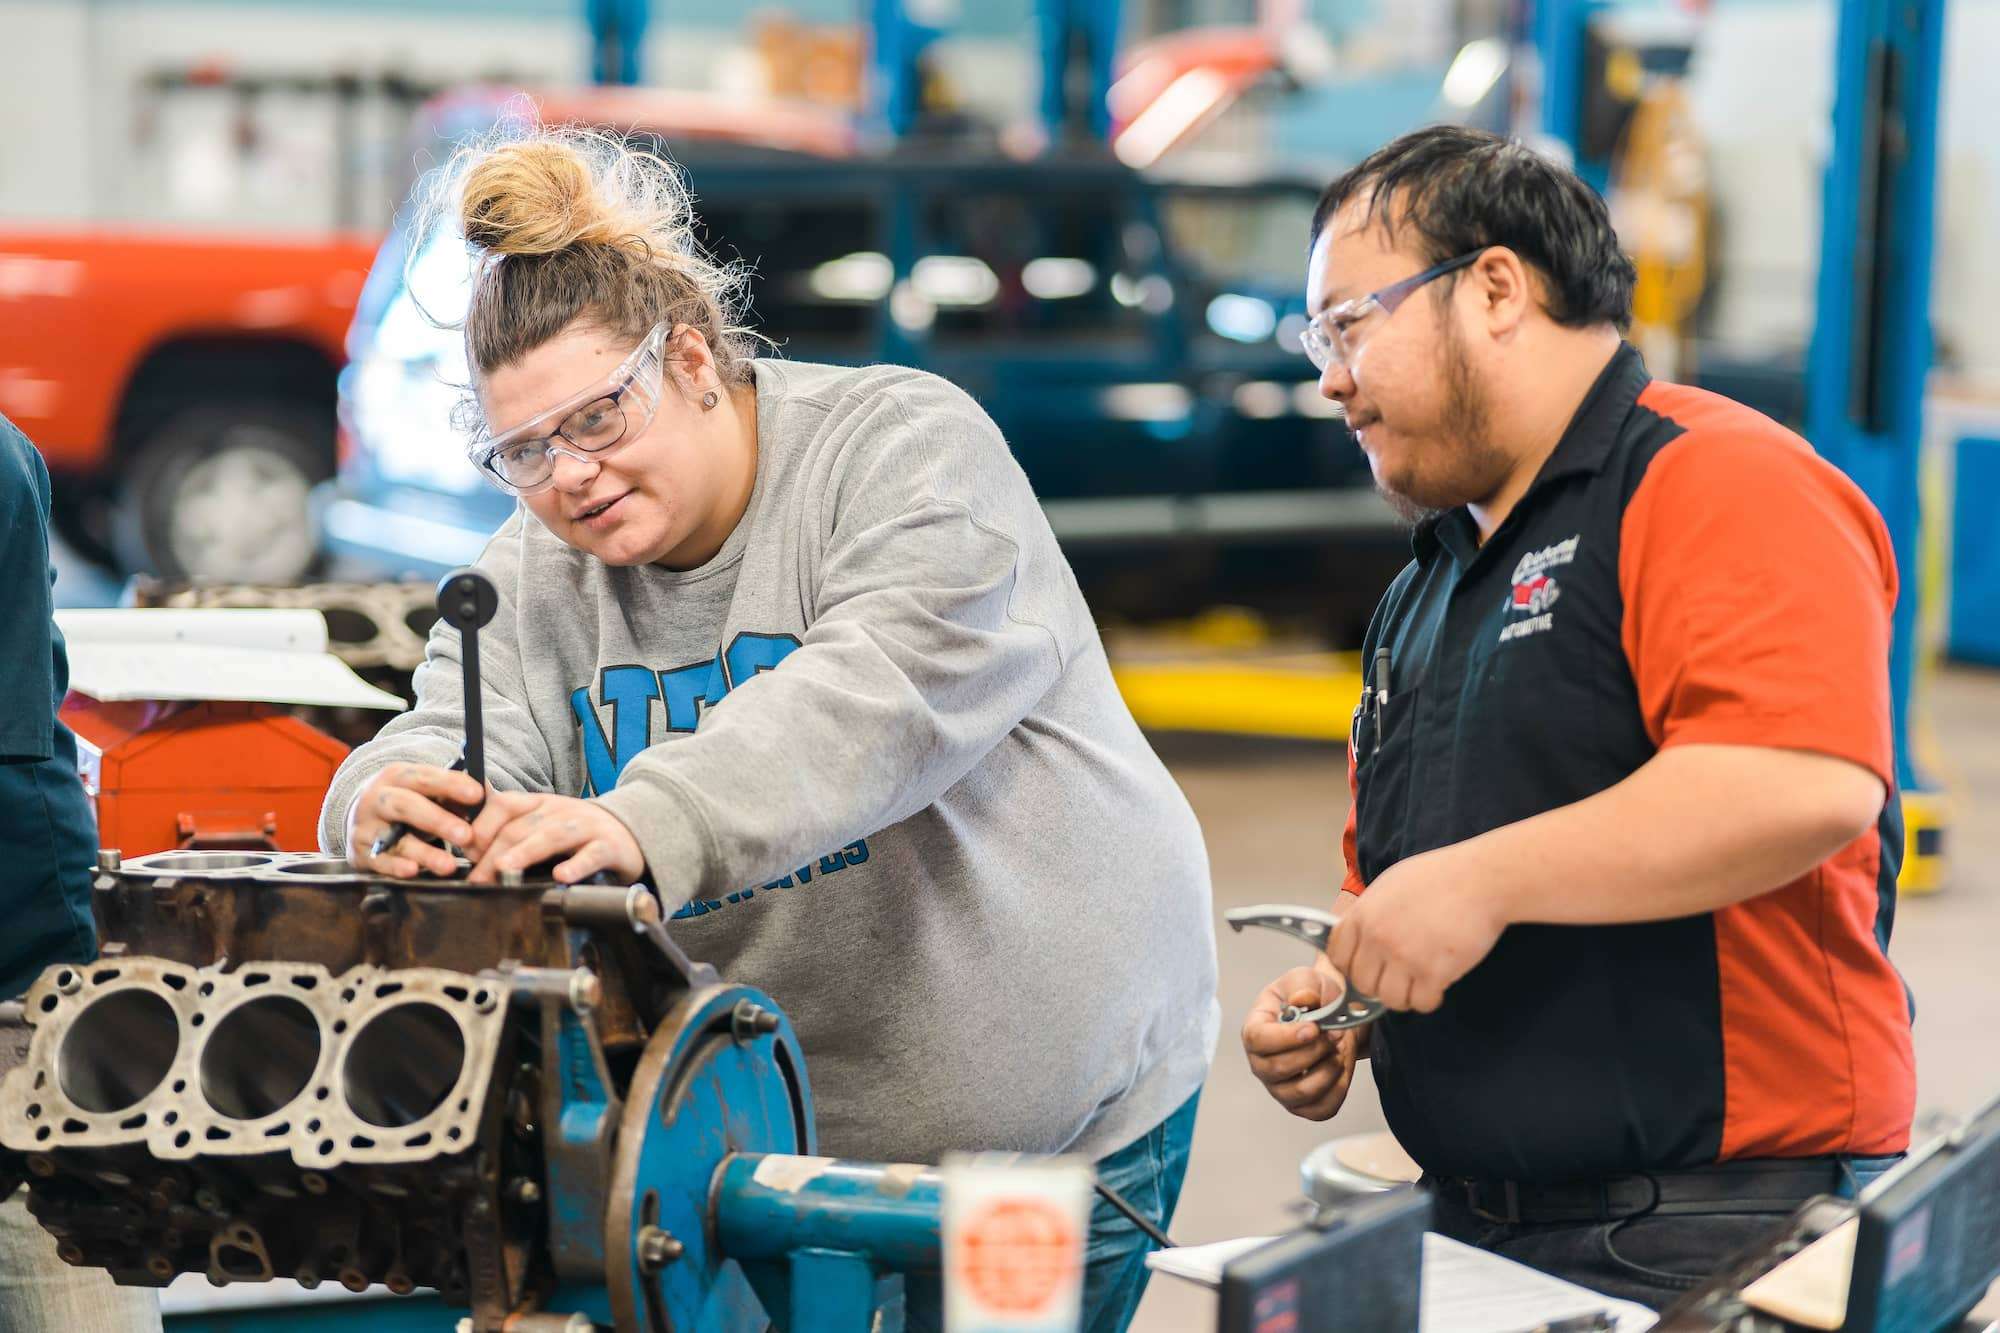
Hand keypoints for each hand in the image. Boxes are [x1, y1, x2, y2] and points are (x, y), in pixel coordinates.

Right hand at [347, 763, 483, 877]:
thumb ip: (452, 795)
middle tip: (466, 836)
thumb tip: (488, 799)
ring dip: (423, 852)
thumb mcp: (425, 794)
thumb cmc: (408, 804)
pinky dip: (396, 867)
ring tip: (448, 865)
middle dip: (438, 820)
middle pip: (406, 805)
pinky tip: (413, 871)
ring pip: (394, 838)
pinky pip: (379, 861)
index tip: (478, 794)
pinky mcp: (360, 852)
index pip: (425, 777)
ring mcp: (365, 826)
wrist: (361, 819)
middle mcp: (377, 798)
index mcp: (397, 776)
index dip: (451, 784)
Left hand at [464, 791, 644, 885]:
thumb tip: (465, 843)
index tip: (464, 851)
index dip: (480, 826)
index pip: (503, 805)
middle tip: (477, 878)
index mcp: (539, 804)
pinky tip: (562, 877)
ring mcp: (586, 826)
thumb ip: (509, 828)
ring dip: (526, 852)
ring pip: (551, 835)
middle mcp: (560, 810)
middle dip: (494, 853)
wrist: (629, 832)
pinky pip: (592, 854)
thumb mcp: (542, 824)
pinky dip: (576, 865)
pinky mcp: (609, 845)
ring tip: (507, 869)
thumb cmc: (577, 835)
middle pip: (521, 827)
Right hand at [1241, 958, 1361, 1120]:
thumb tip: (1302, 1000)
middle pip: (1278, 1069)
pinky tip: (1340, 1067)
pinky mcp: (1303, 1105)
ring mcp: (1280, 1088)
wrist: (1334, 1016)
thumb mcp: (1308, 979)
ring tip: (1337, 1050)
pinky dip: (1337, 1090)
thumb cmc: (1314, 997)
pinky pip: (1320, 1109)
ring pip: (1300, 1093)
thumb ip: (1304, 985)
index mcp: (1255, 1029)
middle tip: (1334, 1034)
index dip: (1286, 1038)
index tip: (1314, 1028)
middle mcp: (1261, 1063)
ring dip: (1327, 1071)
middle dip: (1314, 1052)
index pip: (1257, 1040)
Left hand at [1326, 847, 1508, 1012]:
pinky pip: (1421, 1003)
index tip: (1368, 968)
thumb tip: (1359, 936)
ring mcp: (1404, 957)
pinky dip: (1429, 1000)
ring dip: (1404, 996)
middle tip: (1399, 979)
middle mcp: (1378, 937)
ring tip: (1419, 984)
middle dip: (1379, 985)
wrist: (1481, 880)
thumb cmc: (1440, 877)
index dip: (1351, 967)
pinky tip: (1438, 986)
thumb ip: (1369, 913)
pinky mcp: (1433, 973)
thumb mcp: (1390, 885)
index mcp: (1363, 914)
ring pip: (1389, 999)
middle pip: (1361, 983)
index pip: (1338, 956)